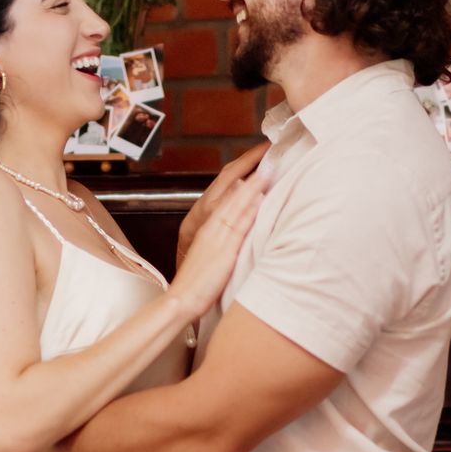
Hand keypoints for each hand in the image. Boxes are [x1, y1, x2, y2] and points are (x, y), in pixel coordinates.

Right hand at [169, 165, 267, 324]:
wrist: (182, 299)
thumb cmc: (197, 283)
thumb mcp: (210, 255)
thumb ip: (222, 240)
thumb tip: (237, 227)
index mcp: (208, 228)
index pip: (227, 195)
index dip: (243, 176)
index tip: (258, 161)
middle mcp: (213, 227)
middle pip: (232, 193)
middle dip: (249, 172)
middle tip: (266, 152)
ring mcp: (218, 237)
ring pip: (236, 204)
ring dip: (252, 185)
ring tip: (268, 167)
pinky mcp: (224, 250)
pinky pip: (238, 225)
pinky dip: (248, 209)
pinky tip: (259, 197)